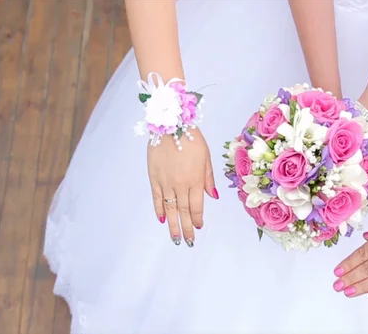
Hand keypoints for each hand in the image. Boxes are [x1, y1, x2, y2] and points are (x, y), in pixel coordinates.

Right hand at [148, 128, 216, 246]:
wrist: (171, 124)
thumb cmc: (192, 138)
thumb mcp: (206, 156)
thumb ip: (208, 178)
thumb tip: (213, 196)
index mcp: (195, 180)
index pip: (196, 206)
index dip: (198, 219)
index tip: (199, 228)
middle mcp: (180, 184)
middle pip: (183, 211)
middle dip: (186, 228)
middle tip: (188, 243)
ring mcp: (165, 182)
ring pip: (169, 208)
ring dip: (173, 225)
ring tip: (175, 239)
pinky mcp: (153, 177)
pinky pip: (156, 198)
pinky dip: (159, 209)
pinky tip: (161, 219)